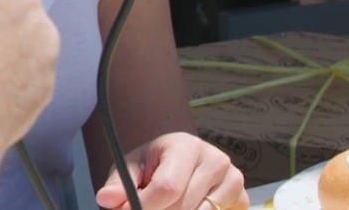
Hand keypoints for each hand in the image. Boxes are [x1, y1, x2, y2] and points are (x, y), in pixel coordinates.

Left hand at [96, 132, 247, 209]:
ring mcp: (234, 180)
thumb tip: (106, 199)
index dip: (145, 206)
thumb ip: (118, 184)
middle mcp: (216, 160)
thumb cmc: (153, 165)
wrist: (177, 162)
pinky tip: (186, 207)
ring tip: (164, 205)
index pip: (169, 187)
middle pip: (184, 207)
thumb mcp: (130, 168)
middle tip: (144, 209)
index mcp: (187, 146)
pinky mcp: (242, 199)